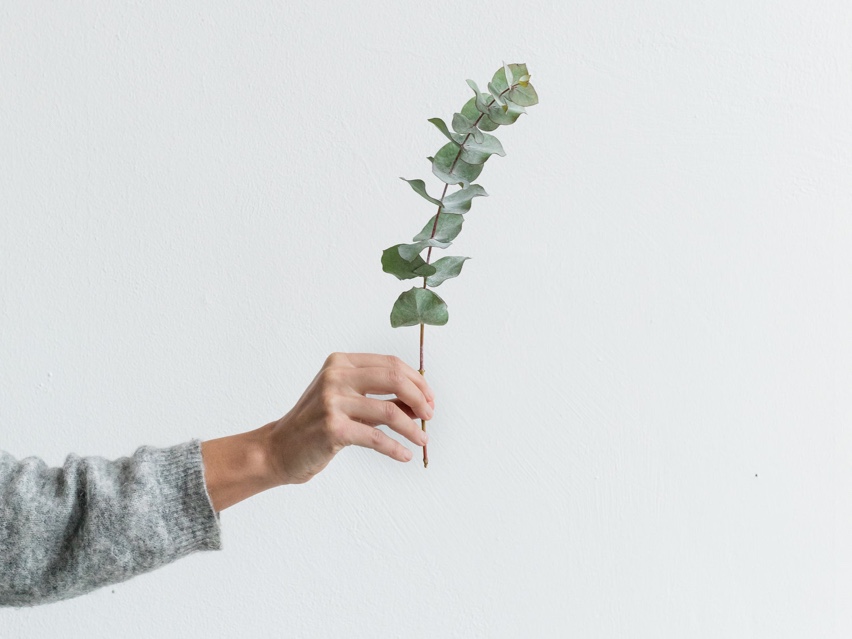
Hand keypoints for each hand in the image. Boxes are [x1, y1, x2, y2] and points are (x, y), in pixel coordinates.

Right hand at [263, 352, 434, 485]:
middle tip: (430, 416)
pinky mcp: (333, 428)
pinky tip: (404, 455)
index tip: (429, 399)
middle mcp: (336, 376)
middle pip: (394, 379)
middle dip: (420, 398)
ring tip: (422, 440)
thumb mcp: (347, 401)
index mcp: (341, 362)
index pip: (391, 364)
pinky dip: (395, 448)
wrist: (279, 448)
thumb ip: (380, 397)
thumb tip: (421, 402)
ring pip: (389, 412)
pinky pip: (376, 438)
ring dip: (412, 428)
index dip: (417, 381)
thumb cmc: (317, 423)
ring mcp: (332, 401)